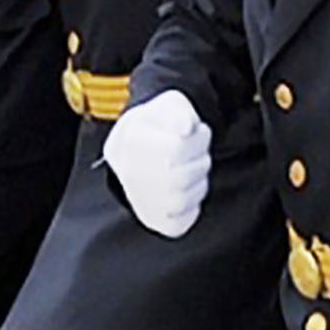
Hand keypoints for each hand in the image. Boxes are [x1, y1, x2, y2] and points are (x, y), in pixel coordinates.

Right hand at [100, 90, 210, 236]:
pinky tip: (188, 188)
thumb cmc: (158, 124)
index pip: (176, 150)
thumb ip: (179, 113)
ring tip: (193, 168)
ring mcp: (138, 198)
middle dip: (200, 161)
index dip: (199, 139)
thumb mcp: (168, 106)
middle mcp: (129, 174)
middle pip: (179, 177)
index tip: (199, 130)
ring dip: (198, 183)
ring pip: (181, 201)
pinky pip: (180, 223)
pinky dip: (192, 207)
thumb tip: (187, 127)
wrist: (135, 144)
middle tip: (199, 151)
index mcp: (130, 142)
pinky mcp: (153, 219)